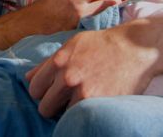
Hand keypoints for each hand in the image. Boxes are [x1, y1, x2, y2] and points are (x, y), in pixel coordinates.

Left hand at [25, 24, 159, 116]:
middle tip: (65, 101)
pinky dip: (84, 113)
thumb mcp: (72, 45)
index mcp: (58, 61)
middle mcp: (68, 77)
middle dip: (52, 106)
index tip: (50, 93)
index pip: (34, 89)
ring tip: (83, 99)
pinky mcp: (99, 103)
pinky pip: (80, 117)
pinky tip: (92, 103)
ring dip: (70, 110)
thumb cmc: (102, 45)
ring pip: (63, 115)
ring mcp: (84, 92)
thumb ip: (48, 63)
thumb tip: (27, 78)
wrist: (135, 48)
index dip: (41, 93)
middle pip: (44, 107)